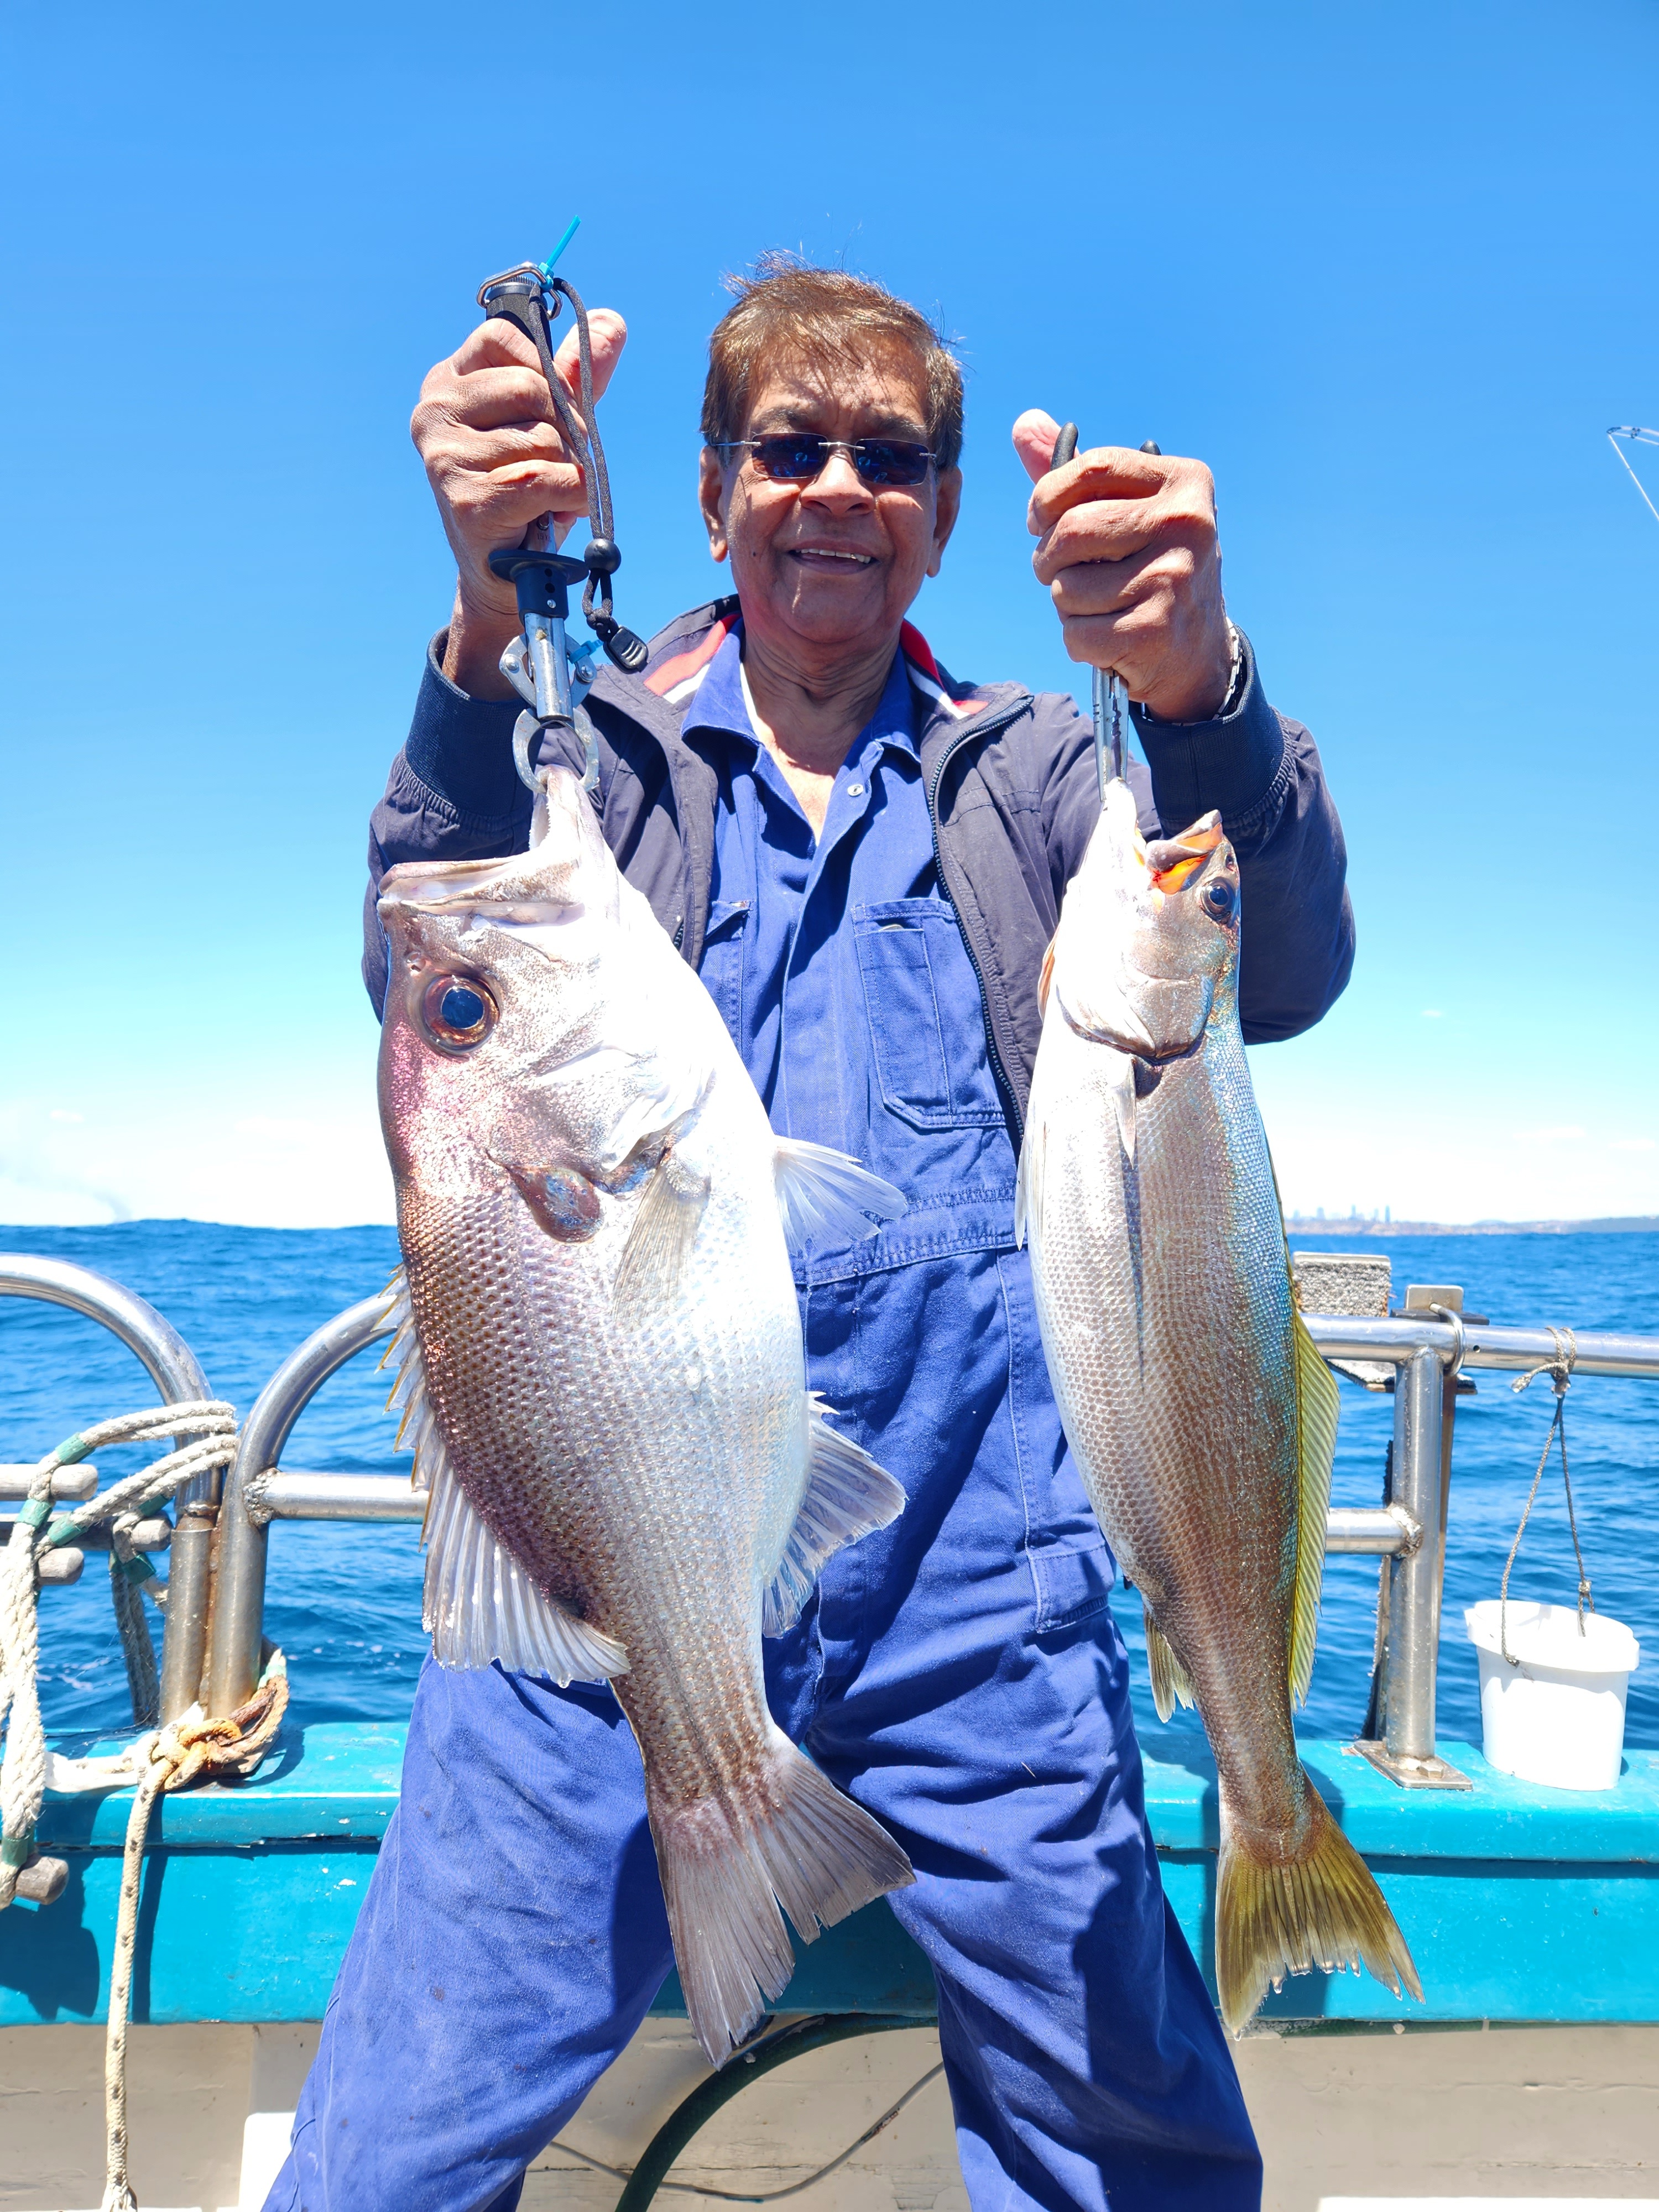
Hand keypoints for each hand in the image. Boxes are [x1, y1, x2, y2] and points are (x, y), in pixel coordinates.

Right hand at [411, 309, 626, 695]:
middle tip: (558, 460)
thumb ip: (577, 373)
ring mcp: (445, 457)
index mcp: (446, 383)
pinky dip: (572, 497)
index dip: (543, 369)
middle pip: (531, 388)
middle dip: (565, 426)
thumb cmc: (527, 492)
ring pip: (546, 438)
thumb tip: (614, 322)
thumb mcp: (551, 422)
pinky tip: (557, 512)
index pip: (502, 338)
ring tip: (549, 493)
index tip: (549, 407)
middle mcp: (434, 413)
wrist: (504, 576)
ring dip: (568, 468)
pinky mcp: (469, 499)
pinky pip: (551, 479)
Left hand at [1012, 409, 1231, 722]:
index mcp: (1184, 481)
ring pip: (1066, 587)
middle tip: (1057, 570)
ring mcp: (1174, 577)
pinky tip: (1107, 636)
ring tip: (1096, 604)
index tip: (1040, 519)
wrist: (1198, 648)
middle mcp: (1187, 523)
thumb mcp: (1125, 510)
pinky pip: (1076, 633)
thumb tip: (1024, 422)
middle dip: (1048, 557)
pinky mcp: (1156, 629)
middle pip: (1071, 530)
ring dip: (1064, 603)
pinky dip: (1078, 641)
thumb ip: (1074, 471)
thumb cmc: (1148, 566)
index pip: (1092, 466)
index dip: (1047, 495)